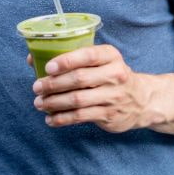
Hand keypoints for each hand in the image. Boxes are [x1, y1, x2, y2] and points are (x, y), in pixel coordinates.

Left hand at [30, 44, 163, 132]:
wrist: (142, 100)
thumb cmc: (110, 75)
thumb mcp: (100, 61)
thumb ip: (71, 57)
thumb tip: (32, 59)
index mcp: (110, 56)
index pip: (88, 55)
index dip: (66, 61)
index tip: (48, 68)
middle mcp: (115, 75)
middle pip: (79, 79)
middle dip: (54, 84)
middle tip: (37, 87)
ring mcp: (113, 97)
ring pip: (78, 100)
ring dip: (54, 103)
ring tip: (39, 103)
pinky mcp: (109, 115)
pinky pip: (81, 117)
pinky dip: (62, 119)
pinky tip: (50, 119)